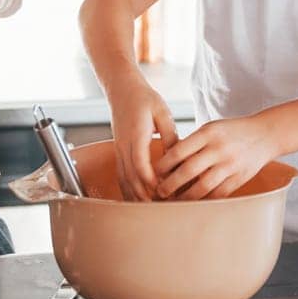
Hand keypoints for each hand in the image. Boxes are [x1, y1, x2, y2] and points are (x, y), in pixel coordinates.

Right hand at [108, 78, 178, 201]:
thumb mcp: (162, 112)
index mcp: (136, 135)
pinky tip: (137, 198)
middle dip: (144, 194)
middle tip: (160, 208)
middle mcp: (124, 145)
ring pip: (124, 179)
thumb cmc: (144, 98)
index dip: (150, 180)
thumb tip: (178, 157)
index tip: (163, 191)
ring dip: (135, 195)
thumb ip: (170, 135)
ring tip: (150, 210)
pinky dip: (128, 189)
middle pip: (130, 177)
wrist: (122, 89)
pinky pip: (121, 175)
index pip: (140, 163)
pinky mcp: (119, 151)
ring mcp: (119, 149)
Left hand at [155, 116, 280, 200]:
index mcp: (208, 133)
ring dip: (185, 197)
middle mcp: (219, 149)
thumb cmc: (232, 131)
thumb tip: (168, 162)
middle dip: (170, 185)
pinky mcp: (240, 178)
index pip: (179, 151)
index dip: (164, 165)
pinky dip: (204, 200)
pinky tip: (195, 203)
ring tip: (175, 200)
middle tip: (160, 192)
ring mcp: (230, 165)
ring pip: (202, 187)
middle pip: (188, 171)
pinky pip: (218, 193)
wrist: (265, 134)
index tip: (155, 173)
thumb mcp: (211, 128)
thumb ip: (193, 142)